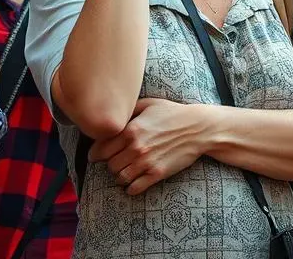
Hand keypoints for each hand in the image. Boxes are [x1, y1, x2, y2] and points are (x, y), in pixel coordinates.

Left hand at [89, 98, 205, 194]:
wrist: (197, 128)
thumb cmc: (172, 113)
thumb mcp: (148, 104)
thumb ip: (128, 110)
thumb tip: (111, 115)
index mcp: (131, 130)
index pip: (101, 149)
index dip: (96, 153)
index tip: (96, 155)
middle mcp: (136, 147)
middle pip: (109, 165)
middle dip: (109, 164)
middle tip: (114, 161)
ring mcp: (146, 162)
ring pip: (120, 178)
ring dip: (119, 176)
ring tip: (124, 170)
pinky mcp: (157, 174)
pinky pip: (134, 188)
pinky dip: (130, 187)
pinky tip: (133, 181)